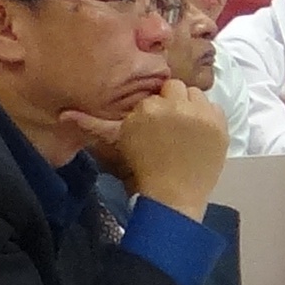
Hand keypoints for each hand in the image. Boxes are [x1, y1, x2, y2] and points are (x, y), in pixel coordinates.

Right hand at [58, 80, 228, 212]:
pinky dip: (208, 118)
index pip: (154, 94)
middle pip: (175, 88)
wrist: (173, 196)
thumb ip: (94, 124)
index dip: (154, 109)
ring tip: (185, 129)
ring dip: (191, 107)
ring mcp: (200, 114)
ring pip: (195, 94)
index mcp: (147, 108)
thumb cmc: (142, 168)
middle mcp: (174, 105)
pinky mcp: (220, 124)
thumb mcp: (117, 142)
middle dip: (172, 103)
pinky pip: (214, 107)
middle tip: (170, 127)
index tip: (154, 126)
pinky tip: (199, 135)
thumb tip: (64, 115)